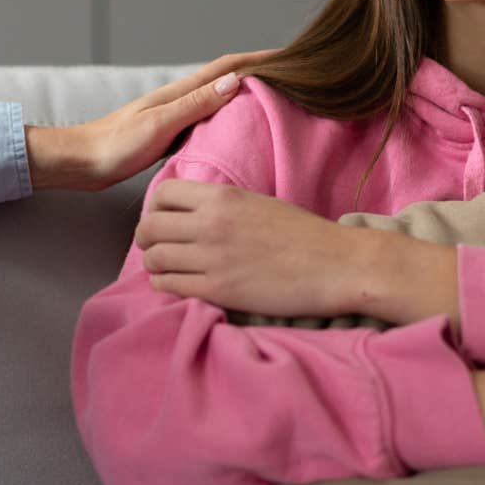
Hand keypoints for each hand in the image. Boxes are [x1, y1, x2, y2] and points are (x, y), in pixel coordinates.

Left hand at [25, 50, 274, 190]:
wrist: (81, 161)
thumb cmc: (114, 146)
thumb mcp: (157, 127)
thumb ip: (194, 106)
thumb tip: (235, 82)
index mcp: (181, 94)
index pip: (228, 67)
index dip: (261, 60)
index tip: (293, 56)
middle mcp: (181, 99)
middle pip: (229, 77)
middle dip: (262, 70)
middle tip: (297, 74)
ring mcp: (177, 115)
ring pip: (221, 96)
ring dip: (249, 91)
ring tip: (278, 95)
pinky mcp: (172, 133)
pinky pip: (211, 117)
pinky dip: (231, 114)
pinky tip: (239, 126)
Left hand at [136, 179, 366, 317]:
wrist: (336, 264)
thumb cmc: (303, 234)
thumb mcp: (258, 203)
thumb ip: (222, 205)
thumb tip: (192, 213)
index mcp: (222, 198)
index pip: (162, 194)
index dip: (157, 208)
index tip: (166, 220)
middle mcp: (210, 224)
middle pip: (150, 228)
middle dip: (148, 239)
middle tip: (159, 247)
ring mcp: (211, 258)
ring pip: (154, 259)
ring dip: (155, 265)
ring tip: (168, 268)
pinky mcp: (217, 290)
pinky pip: (168, 287)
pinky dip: (166, 286)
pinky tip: (179, 284)